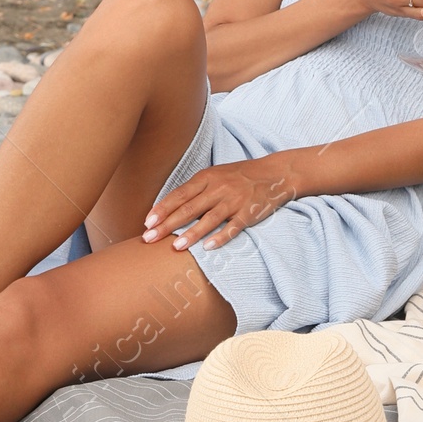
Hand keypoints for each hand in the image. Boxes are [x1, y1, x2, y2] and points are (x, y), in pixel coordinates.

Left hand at [144, 152, 312, 248]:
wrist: (275, 173)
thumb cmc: (240, 176)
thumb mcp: (215, 175)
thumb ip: (195, 189)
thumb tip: (169, 207)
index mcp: (207, 177)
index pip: (179, 194)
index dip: (162, 209)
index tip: (147, 222)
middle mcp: (218, 188)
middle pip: (189, 208)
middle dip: (167, 224)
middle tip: (149, 238)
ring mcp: (234, 200)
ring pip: (209, 219)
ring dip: (191, 233)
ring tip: (175, 247)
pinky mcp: (249, 212)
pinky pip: (233, 227)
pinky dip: (221, 237)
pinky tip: (208, 248)